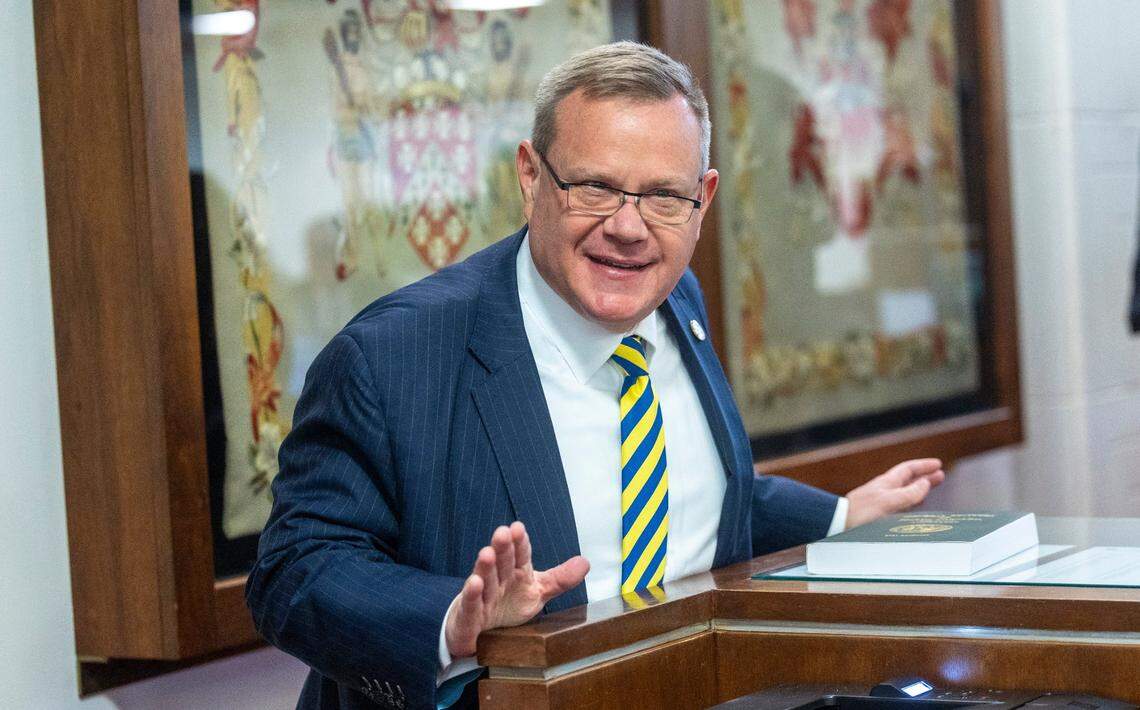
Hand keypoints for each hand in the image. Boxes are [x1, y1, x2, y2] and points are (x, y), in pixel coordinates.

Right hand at [444, 521, 588, 657]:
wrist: (481, 631)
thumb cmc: (508, 605)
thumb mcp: (537, 592)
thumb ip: (560, 579)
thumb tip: (586, 562)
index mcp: (516, 573)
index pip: (520, 555)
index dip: (520, 543)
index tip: (518, 528)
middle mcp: (498, 581)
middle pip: (501, 563)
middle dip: (502, 548)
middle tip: (503, 532)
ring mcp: (482, 598)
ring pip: (484, 580)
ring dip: (485, 567)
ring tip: (487, 553)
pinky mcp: (469, 617)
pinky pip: (471, 606)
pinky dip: (471, 596)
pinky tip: (474, 583)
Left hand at [844, 458, 944, 528]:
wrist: (837, 525)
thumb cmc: (860, 514)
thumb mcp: (888, 502)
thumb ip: (908, 494)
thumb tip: (925, 483)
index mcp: (886, 483)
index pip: (907, 469)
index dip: (923, 466)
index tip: (938, 464)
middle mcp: (884, 490)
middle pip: (907, 480)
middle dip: (924, 477)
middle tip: (940, 476)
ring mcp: (880, 502)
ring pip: (904, 493)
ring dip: (918, 490)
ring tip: (930, 489)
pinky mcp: (877, 515)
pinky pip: (899, 506)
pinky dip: (910, 504)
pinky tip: (913, 508)